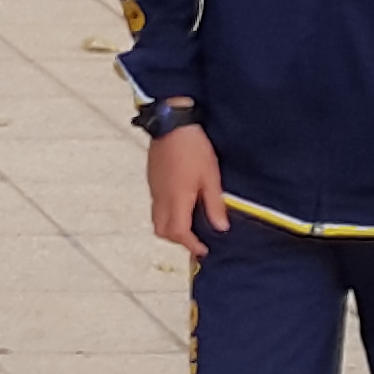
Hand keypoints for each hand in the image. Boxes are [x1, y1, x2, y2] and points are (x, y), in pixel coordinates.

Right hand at [147, 124, 229, 257]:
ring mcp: (154, 188)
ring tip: (189, 223)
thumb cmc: (193, 148)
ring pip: (157, 218)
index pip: (179, 233)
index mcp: (176, 198)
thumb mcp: (211, 177)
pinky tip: (182, 204)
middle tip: (195, 239)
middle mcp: (161, 197)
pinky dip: (167, 213)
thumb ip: (214, 205)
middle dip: (177, 239)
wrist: (171, 124)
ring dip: (171, 227)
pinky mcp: (152, 180)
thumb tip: (220, 227)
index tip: (203, 250)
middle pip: (162, 230)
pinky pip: (156, 204)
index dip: (191, 245)